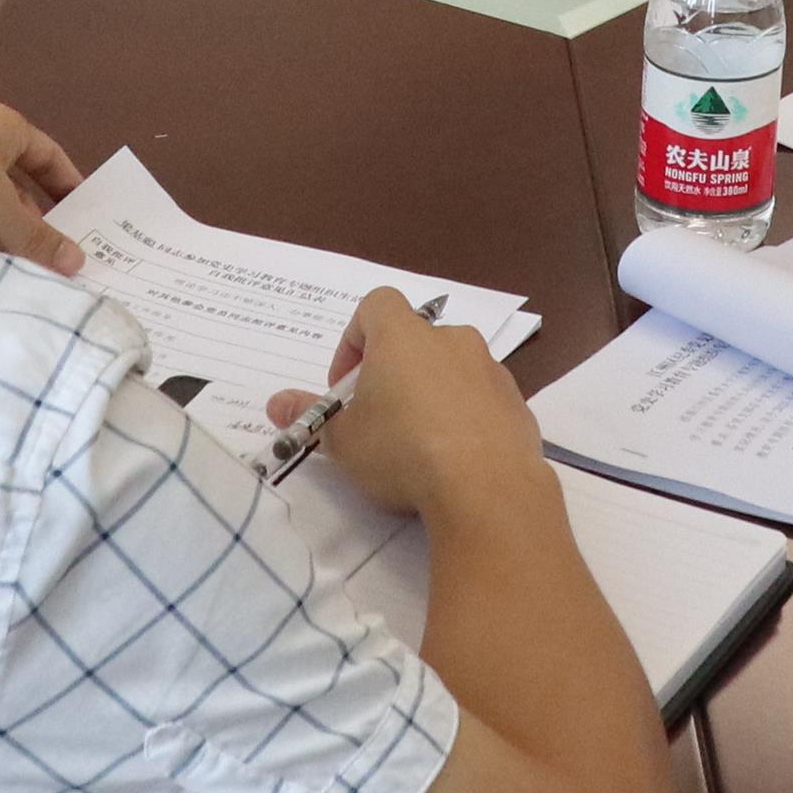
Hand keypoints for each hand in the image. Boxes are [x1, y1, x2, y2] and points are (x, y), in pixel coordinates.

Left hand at [0, 98, 82, 272]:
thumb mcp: (3, 211)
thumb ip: (40, 238)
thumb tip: (78, 262)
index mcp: (1, 126)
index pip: (46, 154)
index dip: (67, 184)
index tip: (85, 214)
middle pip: (17, 186)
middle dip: (33, 224)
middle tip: (55, 257)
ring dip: (4, 236)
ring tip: (22, 268)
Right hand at [269, 291, 540, 522]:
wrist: (487, 487)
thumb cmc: (403, 450)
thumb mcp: (343, 440)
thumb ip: (309, 417)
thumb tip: (275, 403)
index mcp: (404, 335)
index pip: (375, 305)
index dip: (353, 339)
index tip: (345, 386)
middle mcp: (451, 340)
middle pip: (414, 340)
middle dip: (392, 373)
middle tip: (376, 418)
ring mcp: (491, 370)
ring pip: (451, 370)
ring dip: (430, 394)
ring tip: (417, 445)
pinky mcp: (517, 404)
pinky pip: (481, 400)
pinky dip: (464, 418)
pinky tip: (454, 461)